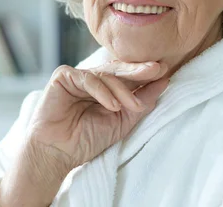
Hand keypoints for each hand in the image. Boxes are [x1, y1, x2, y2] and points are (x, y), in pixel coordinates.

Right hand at [25, 61, 169, 175]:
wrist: (57, 153)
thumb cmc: (86, 140)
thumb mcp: (123, 121)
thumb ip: (142, 101)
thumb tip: (165, 81)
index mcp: (106, 88)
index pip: (127, 76)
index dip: (145, 74)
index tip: (166, 73)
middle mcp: (92, 79)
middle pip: (118, 70)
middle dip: (138, 70)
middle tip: (157, 68)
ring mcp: (77, 76)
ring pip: (105, 74)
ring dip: (122, 90)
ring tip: (132, 107)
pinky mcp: (63, 76)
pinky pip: (87, 78)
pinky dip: (102, 91)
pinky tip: (112, 106)